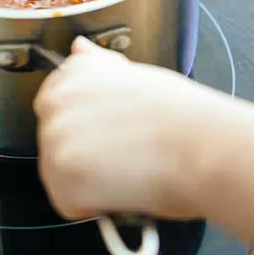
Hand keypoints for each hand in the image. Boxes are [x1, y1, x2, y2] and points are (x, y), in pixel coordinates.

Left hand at [33, 36, 231, 220]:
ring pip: (60, 173)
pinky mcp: (61, 182)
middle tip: (124, 153)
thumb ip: (97, 65)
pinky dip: (94, 207)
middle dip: (82, 151)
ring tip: (128, 169)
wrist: (199, 144)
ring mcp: (54, 142)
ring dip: (88, 180)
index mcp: (73, 72)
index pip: (56, 102)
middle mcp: (56, 101)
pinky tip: (122, 188)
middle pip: (55, 139)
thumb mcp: (133, 74)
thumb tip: (78, 47)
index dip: (84, 123)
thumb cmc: (179, 114)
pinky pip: (69, 204)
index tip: (107, 131)